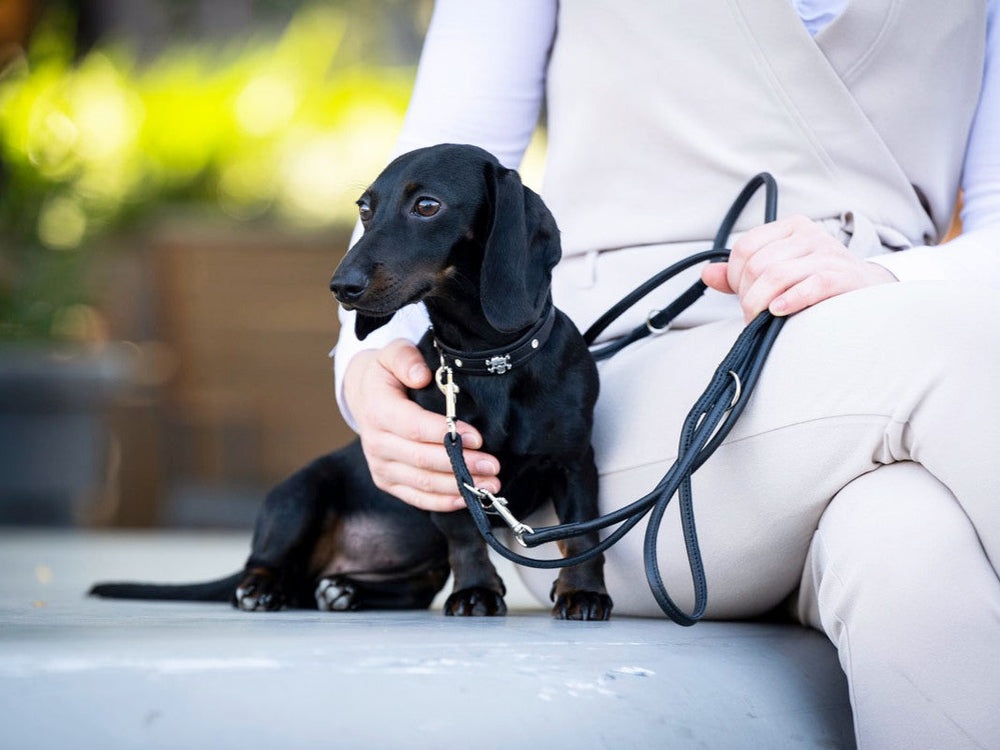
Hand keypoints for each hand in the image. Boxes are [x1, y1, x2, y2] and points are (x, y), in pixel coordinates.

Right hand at [342, 339, 500, 511]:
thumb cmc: (387, 374)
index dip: (445, 434)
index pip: (414, 427)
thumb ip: (406, 358)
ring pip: (422, 482)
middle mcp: (376, 442)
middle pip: (422, 459)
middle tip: (493, 465)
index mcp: (378, 410)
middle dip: (461, 464)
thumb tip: (421, 375)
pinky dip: (442, 502)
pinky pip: (416, 497)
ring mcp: (380, 466)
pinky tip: (466, 499)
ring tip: (490, 484)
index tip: (477, 438)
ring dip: (458, 486)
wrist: (365, 395)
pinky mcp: (387, 481)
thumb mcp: (393, 352)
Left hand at [701, 215, 896, 321]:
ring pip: (776, 276)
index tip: (744, 296)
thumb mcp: (778, 271)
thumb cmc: (817, 282)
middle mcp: (809, 234)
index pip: (744, 247)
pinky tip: (780, 312)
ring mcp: (828, 253)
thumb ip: (741, 274)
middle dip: (748, 297)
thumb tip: (707, 274)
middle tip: (754, 316)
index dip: (735, 277)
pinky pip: (811, 285)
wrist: (867, 291)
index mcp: (790, 228)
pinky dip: (790, 300)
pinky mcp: (843, 276)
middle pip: (756, 265)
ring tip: (764, 321)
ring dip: (761, 305)